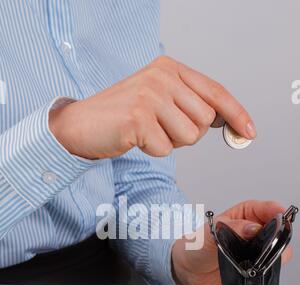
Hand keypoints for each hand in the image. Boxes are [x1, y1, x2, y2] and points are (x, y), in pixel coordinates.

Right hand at [49, 55, 255, 159]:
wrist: (80, 125)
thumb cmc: (121, 117)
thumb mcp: (159, 100)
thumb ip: (189, 104)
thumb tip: (226, 121)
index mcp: (169, 68)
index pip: (215, 92)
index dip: (236, 113)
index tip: (249, 131)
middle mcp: (161, 76)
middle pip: (205, 119)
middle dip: (188, 133)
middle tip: (161, 128)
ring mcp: (149, 95)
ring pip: (189, 136)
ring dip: (170, 143)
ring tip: (147, 131)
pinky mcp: (138, 118)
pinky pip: (165, 149)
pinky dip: (152, 151)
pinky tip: (135, 138)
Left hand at [171, 200, 291, 284]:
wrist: (189, 269)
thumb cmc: (197, 245)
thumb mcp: (211, 232)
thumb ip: (233, 228)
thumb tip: (253, 228)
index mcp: (246, 214)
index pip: (268, 209)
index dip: (277, 211)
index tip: (281, 215)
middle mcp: (255, 231)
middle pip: (279, 231)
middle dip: (277, 237)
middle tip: (266, 243)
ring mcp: (257, 250)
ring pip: (278, 251)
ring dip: (271, 256)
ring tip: (254, 260)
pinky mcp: (256, 267)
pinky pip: (270, 269)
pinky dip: (266, 270)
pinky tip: (254, 270)